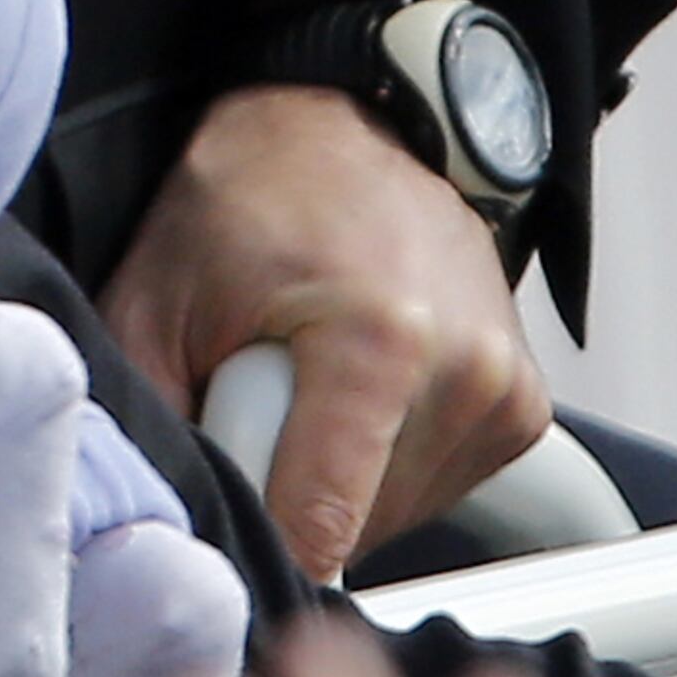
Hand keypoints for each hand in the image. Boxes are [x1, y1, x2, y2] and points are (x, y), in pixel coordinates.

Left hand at [104, 87, 548, 581]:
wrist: (342, 126)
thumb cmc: (244, 198)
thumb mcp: (155, 294)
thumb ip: (154, 413)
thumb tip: (159, 515)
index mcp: (378, 345)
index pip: (324, 523)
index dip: (259, 547)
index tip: (221, 549)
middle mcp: (463, 373)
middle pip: (358, 523)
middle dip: (287, 490)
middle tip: (249, 404)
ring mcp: (503, 393)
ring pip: (398, 513)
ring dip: (337, 479)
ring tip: (301, 386)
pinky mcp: (521, 407)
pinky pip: (434, 485)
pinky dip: (381, 459)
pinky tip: (349, 393)